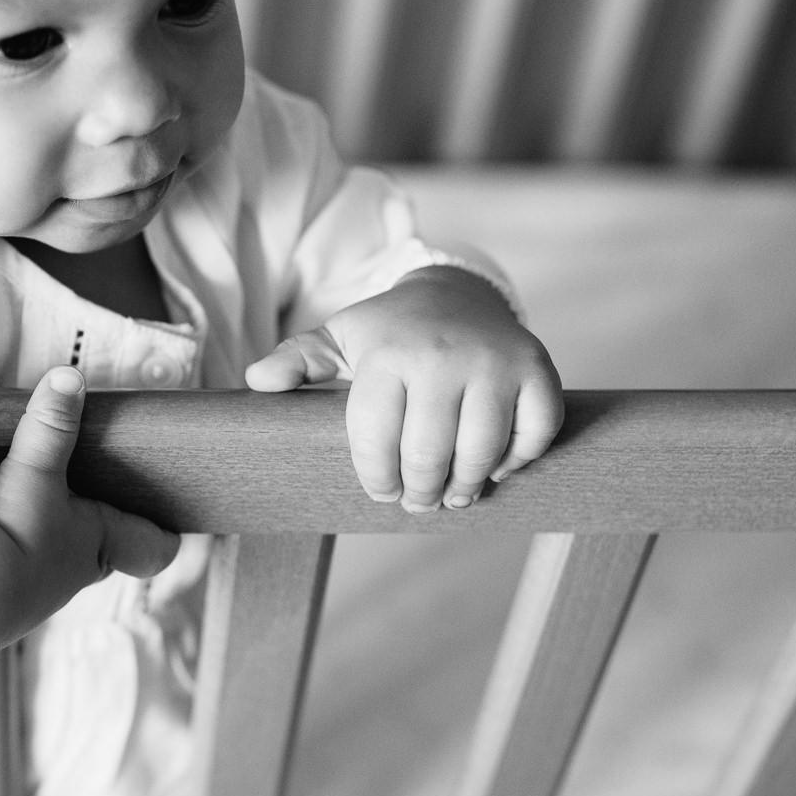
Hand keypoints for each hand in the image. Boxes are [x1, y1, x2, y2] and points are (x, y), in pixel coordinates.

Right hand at [0, 366, 178, 670]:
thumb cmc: (14, 533)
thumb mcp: (35, 470)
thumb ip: (51, 425)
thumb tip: (69, 377)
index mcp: (101, 545)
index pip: (154, 548)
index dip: (165, 534)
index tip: (171, 523)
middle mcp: (74, 576)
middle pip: (103, 553)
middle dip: (100, 528)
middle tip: (95, 497)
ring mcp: (34, 596)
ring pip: (54, 565)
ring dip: (46, 542)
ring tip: (30, 508)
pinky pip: (9, 575)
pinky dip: (3, 556)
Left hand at [244, 266, 562, 513]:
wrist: (459, 294)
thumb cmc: (391, 331)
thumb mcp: (340, 339)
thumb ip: (298, 360)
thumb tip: (258, 382)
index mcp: (388, 354)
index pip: (377, 440)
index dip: (376, 478)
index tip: (380, 490)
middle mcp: (443, 356)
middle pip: (428, 454)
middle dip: (419, 491)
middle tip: (416, 501)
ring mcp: (495, 361)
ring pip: (481, 451)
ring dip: (466, 486)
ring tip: (453, 496)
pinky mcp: (537, 368)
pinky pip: (534, 433)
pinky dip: (517, 460)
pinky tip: (495, 467)